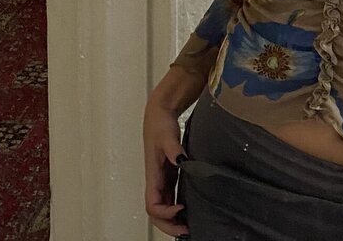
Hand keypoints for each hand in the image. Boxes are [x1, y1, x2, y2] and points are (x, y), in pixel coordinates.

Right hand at [143, 98, 189, 237]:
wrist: (161, 113)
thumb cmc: (160, 123)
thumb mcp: (167, 134)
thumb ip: (174, 148)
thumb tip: (180, 160)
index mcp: (152, 174)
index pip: (152, 204)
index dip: (164, 213)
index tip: (180, 209)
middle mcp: (156, 180)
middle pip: (156, 213)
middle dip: (169, 224)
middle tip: (186, 230)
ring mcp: (162, 179)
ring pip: (163, 207)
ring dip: (173, 220)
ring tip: (189, 226)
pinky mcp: (170, 175)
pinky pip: (170, 198)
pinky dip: (176, 209)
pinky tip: (189, 210)